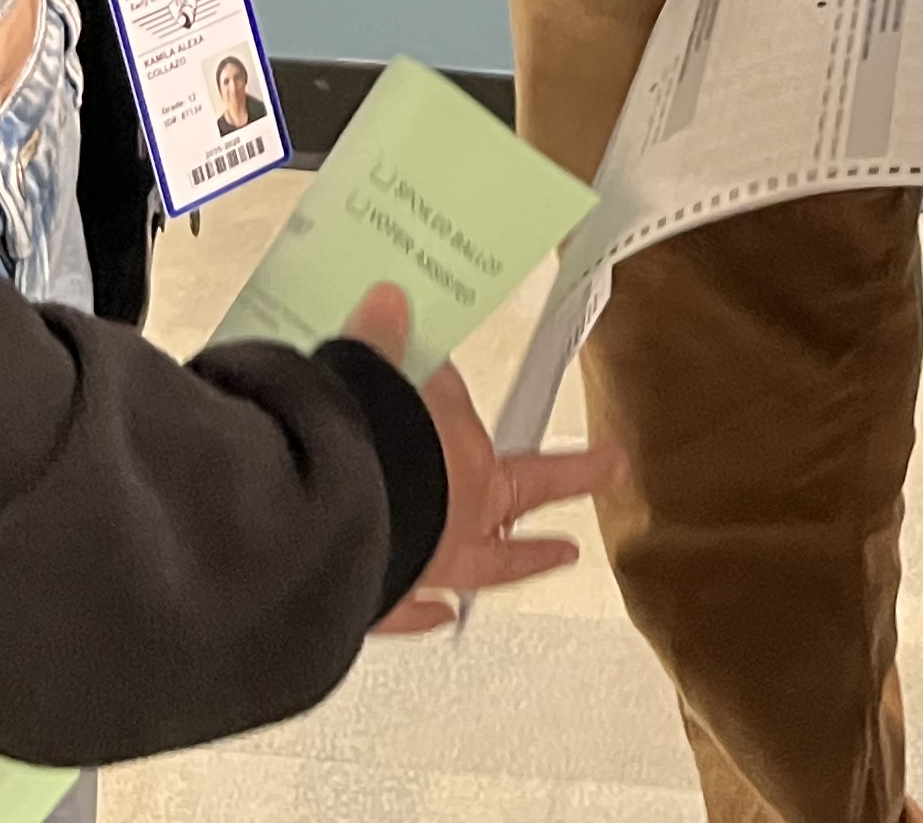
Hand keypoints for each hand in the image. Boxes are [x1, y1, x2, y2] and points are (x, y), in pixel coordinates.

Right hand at [338, 282, 616, 634]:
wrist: (310, 517)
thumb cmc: (356, 447)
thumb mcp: (374, 377)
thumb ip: (384, 344)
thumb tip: (389, 303)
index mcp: (472, 477)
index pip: (539, 468)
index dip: (578, 467)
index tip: (613, 464)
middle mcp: (457, 531)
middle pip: (513, 533)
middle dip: (543, 538)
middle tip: (571, 548)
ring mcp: (422, 572)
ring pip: (475, 578)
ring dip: (496, 572)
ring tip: (519, 575)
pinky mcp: (378, 601)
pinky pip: (408, 615)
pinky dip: (421, 616)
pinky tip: (434, 617)